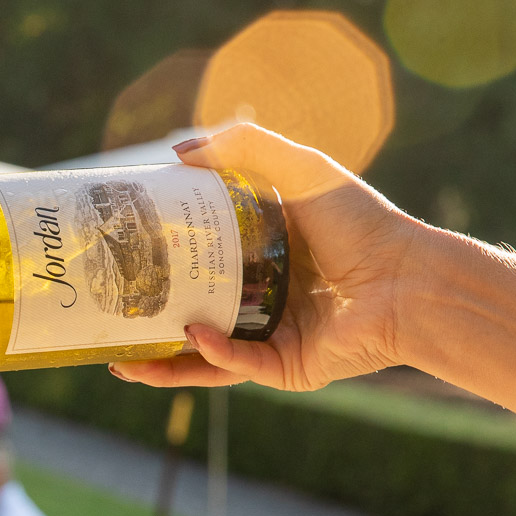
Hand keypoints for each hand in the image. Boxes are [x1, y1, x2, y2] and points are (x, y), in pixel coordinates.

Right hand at [109, 123, 427, 391]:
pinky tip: (191, 336)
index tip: (120, 253)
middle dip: (146, 321)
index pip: (198, 259)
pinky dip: (211, 354)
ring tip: (121, 358)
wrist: (409, 280)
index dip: (160, 258)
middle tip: (107, 314)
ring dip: (160, 361)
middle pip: (189, 311)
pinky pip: (237, 365)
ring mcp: (271, 336)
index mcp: (261, 256)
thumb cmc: (362, 223)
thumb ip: (244, 147)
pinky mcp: (285, 367)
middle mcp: (262, 298)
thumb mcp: (300, 168)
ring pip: (202, 355)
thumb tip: (178, 151)